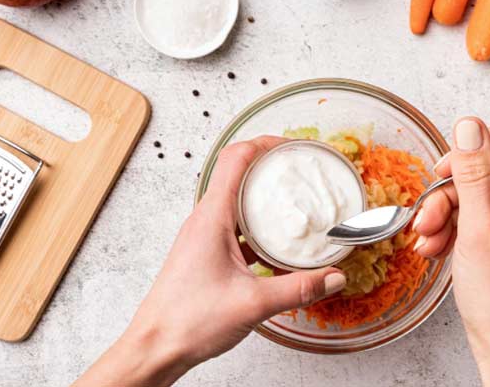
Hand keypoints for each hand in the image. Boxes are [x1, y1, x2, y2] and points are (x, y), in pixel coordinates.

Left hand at [74, 136, 345, 386]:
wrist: (156, 345)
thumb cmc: (188, 320)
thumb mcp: (253, 304)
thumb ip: (298, 289)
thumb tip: (333, 277)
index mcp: (212, 217)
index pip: (236, 159)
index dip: (265, 143)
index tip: (293, 146)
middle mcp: (206, 218)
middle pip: (238, 173)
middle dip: (270, 166)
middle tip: (300, 169)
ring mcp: (205, 234)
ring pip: (237, 200)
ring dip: (264, 196)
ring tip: (294, 201)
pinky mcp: (207, 251)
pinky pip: (236, 226)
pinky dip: (258, 226)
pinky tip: (278, 245)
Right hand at [412, 119, 489, 386]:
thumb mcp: (477, 230)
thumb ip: (473, 174)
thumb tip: (468, 126)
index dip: (471, 151)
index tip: (444, 171)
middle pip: (487, 172)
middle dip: (449, 193)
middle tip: (426, 219)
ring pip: (478, 196)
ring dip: (445, 215)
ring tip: (427, 241)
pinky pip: (481, 218)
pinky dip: (455, 229)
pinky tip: (436, 249)